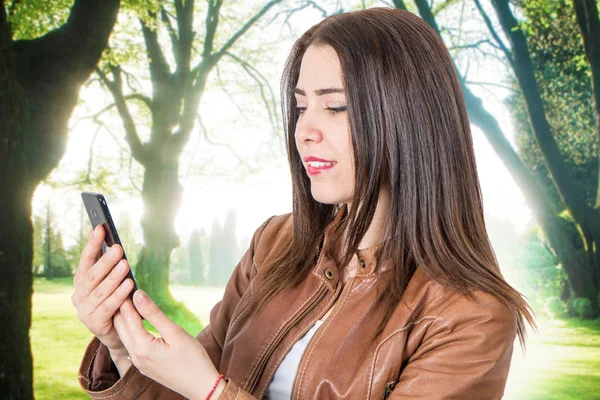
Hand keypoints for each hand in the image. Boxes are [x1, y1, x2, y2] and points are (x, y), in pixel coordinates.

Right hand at [71, 225, 133, 356]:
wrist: (117, 332)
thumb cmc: (115, 301)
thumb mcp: (110, 281)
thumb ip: (107, 264)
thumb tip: (108, 238)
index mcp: (81, 282)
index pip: (86, 260)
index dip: (92, 244)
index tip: (100, 228)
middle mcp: (79, 295)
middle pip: (92, 275)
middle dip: (105, 260)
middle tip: (118, 248)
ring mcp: (84, 310)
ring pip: (100, 291)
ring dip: (114, 277)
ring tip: (126, 265)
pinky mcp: (93, 323)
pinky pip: (108, 307)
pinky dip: (119, 295)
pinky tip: (130, 285)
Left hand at [114, 291, 225, 399]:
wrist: (201, 386)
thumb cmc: (193, 359)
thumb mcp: (175, 332)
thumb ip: (154, 313)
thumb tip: (138, 294)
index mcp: (141, 346)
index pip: (127, 316)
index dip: (125, 296)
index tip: (124, 279)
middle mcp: (134, 355)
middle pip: (120, 325)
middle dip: (120, 305)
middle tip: (122, 285)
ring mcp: (138, 362)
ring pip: (123, 335)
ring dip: (123, 317)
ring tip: (127, 298)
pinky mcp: (143, 365)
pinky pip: (130, 343)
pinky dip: (130, 328)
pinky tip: (136, 319)